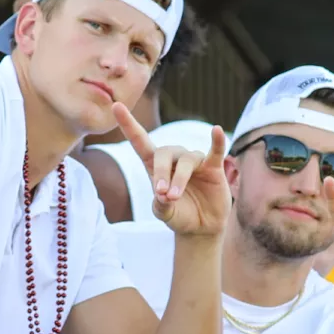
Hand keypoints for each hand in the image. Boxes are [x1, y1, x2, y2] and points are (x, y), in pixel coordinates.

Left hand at [113, 102, 229, 235]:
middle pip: (164, 153)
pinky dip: (216, 141)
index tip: (116, 106)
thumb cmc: (179, 215)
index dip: (128, 124)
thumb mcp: (164, 214)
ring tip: (174, 197)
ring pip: (186, 161)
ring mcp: (194, 161)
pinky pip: (215, 150)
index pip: (140, 141)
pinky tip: (216, 131)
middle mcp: (174, 158)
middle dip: (161, 173)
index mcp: (155, 166)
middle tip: (163, 194)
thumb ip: (160, 205)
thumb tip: (163, 195)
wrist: (202, 227)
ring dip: (179, 178)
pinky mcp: (213, 167)